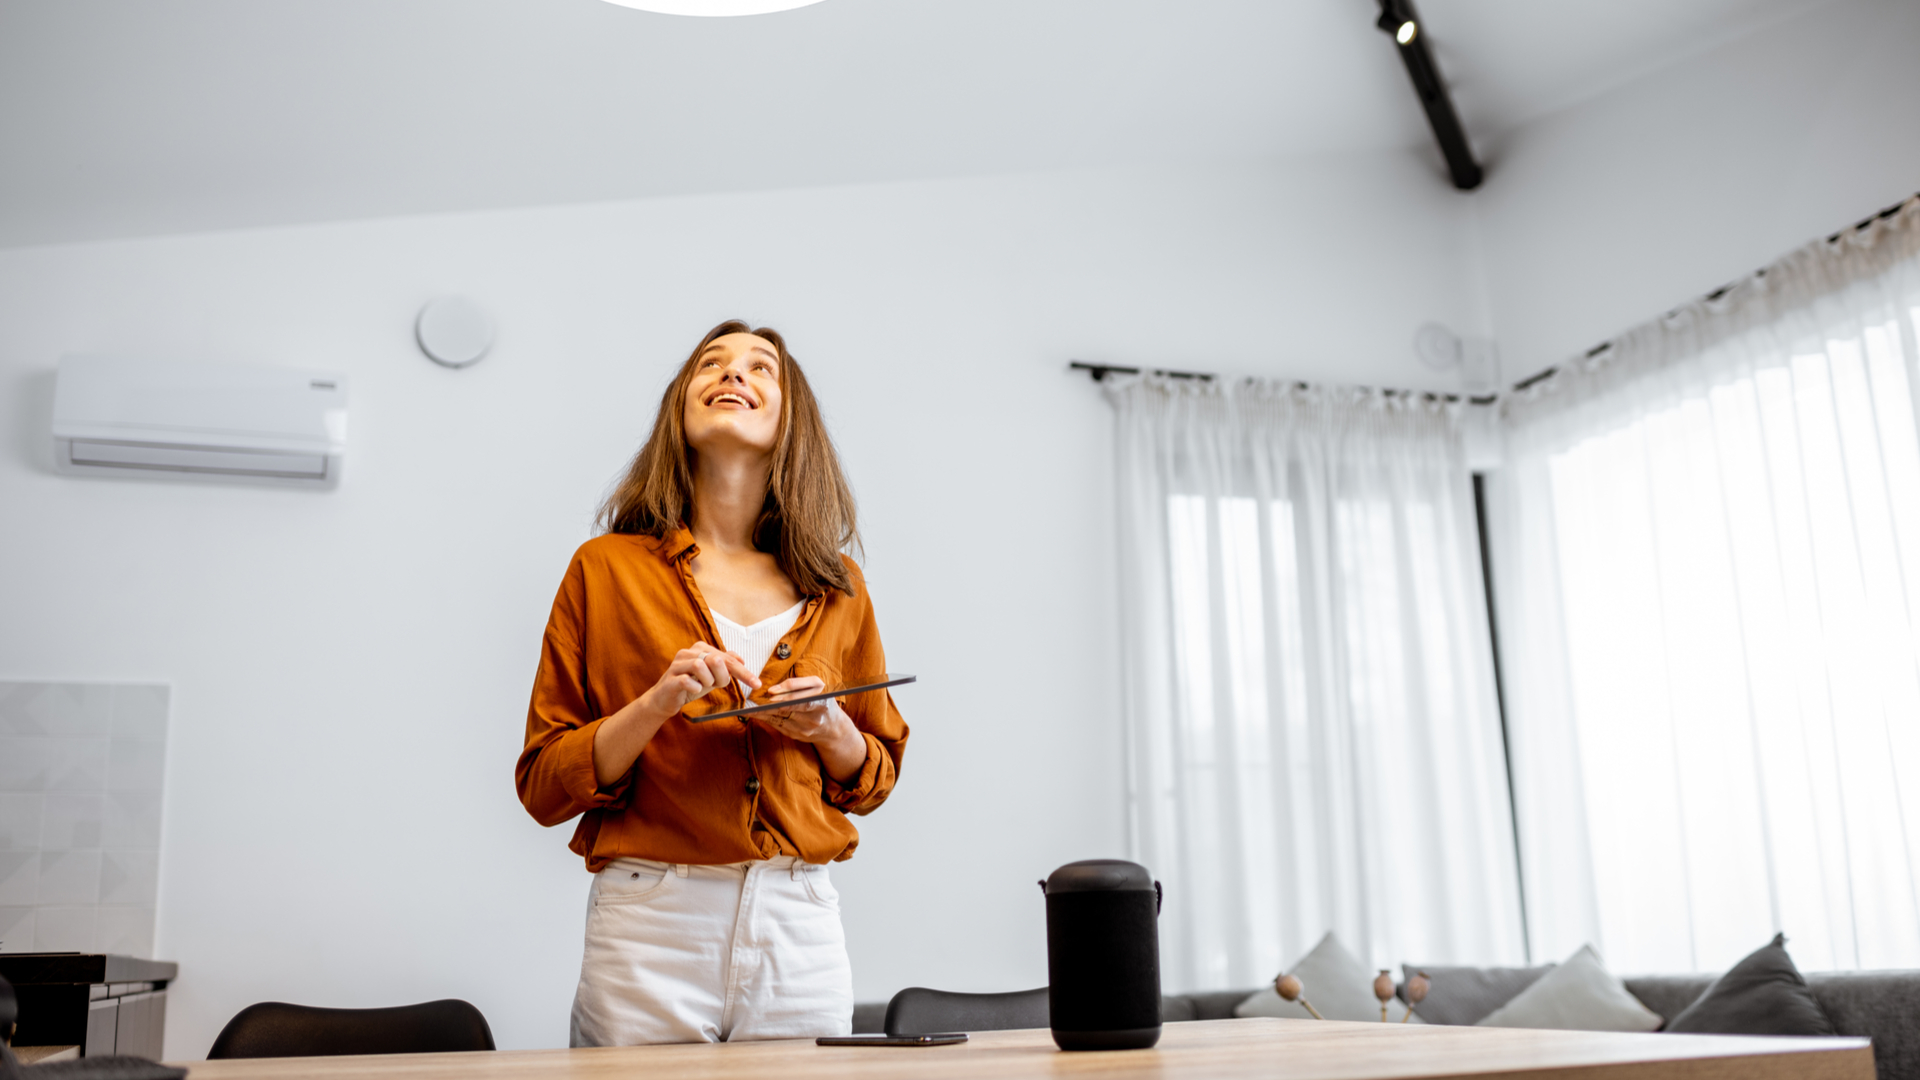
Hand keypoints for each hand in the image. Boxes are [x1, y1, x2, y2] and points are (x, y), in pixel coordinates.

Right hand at [639, 641, 760, 719]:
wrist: (664, 700)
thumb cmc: (689, 686)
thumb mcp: (711, 676)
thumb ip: (724, 665)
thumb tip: (740, 658)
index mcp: (700, 648)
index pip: (727, 658)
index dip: (743, 672)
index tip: (756, 684)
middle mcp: (688, 652)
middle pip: (716, 659)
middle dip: (722, 676)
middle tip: (717, 685)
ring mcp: (677, 664)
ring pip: (701, 666)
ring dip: (707, 681)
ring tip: (703, 686)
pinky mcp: (671, 679)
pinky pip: (687, 680)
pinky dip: (696, 687)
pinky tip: (696, 690)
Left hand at [754, 677, 847, 743]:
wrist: (833, 727)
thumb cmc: (823, 700)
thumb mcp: (818, 686)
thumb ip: (798, 684)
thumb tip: (774, 689)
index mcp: (822, 703)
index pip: (803, 700)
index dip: (786, 695)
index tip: (771, 692)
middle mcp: (815, 718)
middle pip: (788, 710)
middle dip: (769, 705)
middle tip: (753, 701)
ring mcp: (806, 730)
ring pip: (780, 720)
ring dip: (763, 713)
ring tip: (750, 707)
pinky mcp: (797, 736)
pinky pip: (779, 726)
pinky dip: (767, 719)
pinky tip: (756, 714)